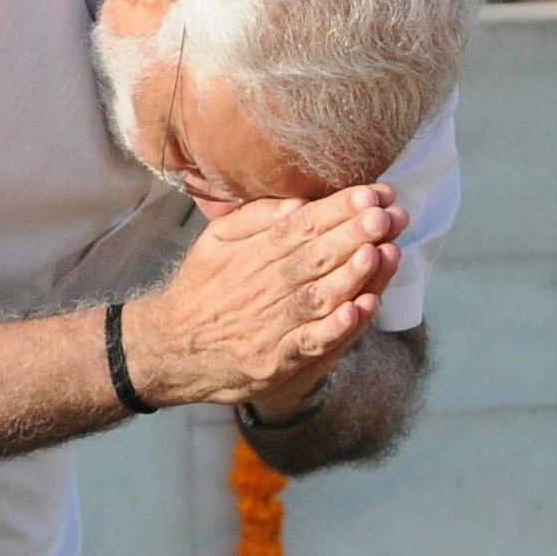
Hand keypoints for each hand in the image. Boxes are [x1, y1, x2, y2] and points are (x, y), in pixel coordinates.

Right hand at [122, 185, 406, 407]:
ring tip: (380, 253)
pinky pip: (308, 343)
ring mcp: (271, 326)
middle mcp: (265, 287)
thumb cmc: (202, 289)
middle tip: (387, 216)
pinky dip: (333, 329)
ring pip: (318, 297)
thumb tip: (299, 202)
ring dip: (351, 276)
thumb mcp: (216, 242)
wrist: (168, 348)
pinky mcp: (275, 360)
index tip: (372, 195)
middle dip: (354, 235)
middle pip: (316, 257)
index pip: (303, 226)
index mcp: (255, 254)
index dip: (339, 210)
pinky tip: (359, 311)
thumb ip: (256, 218)